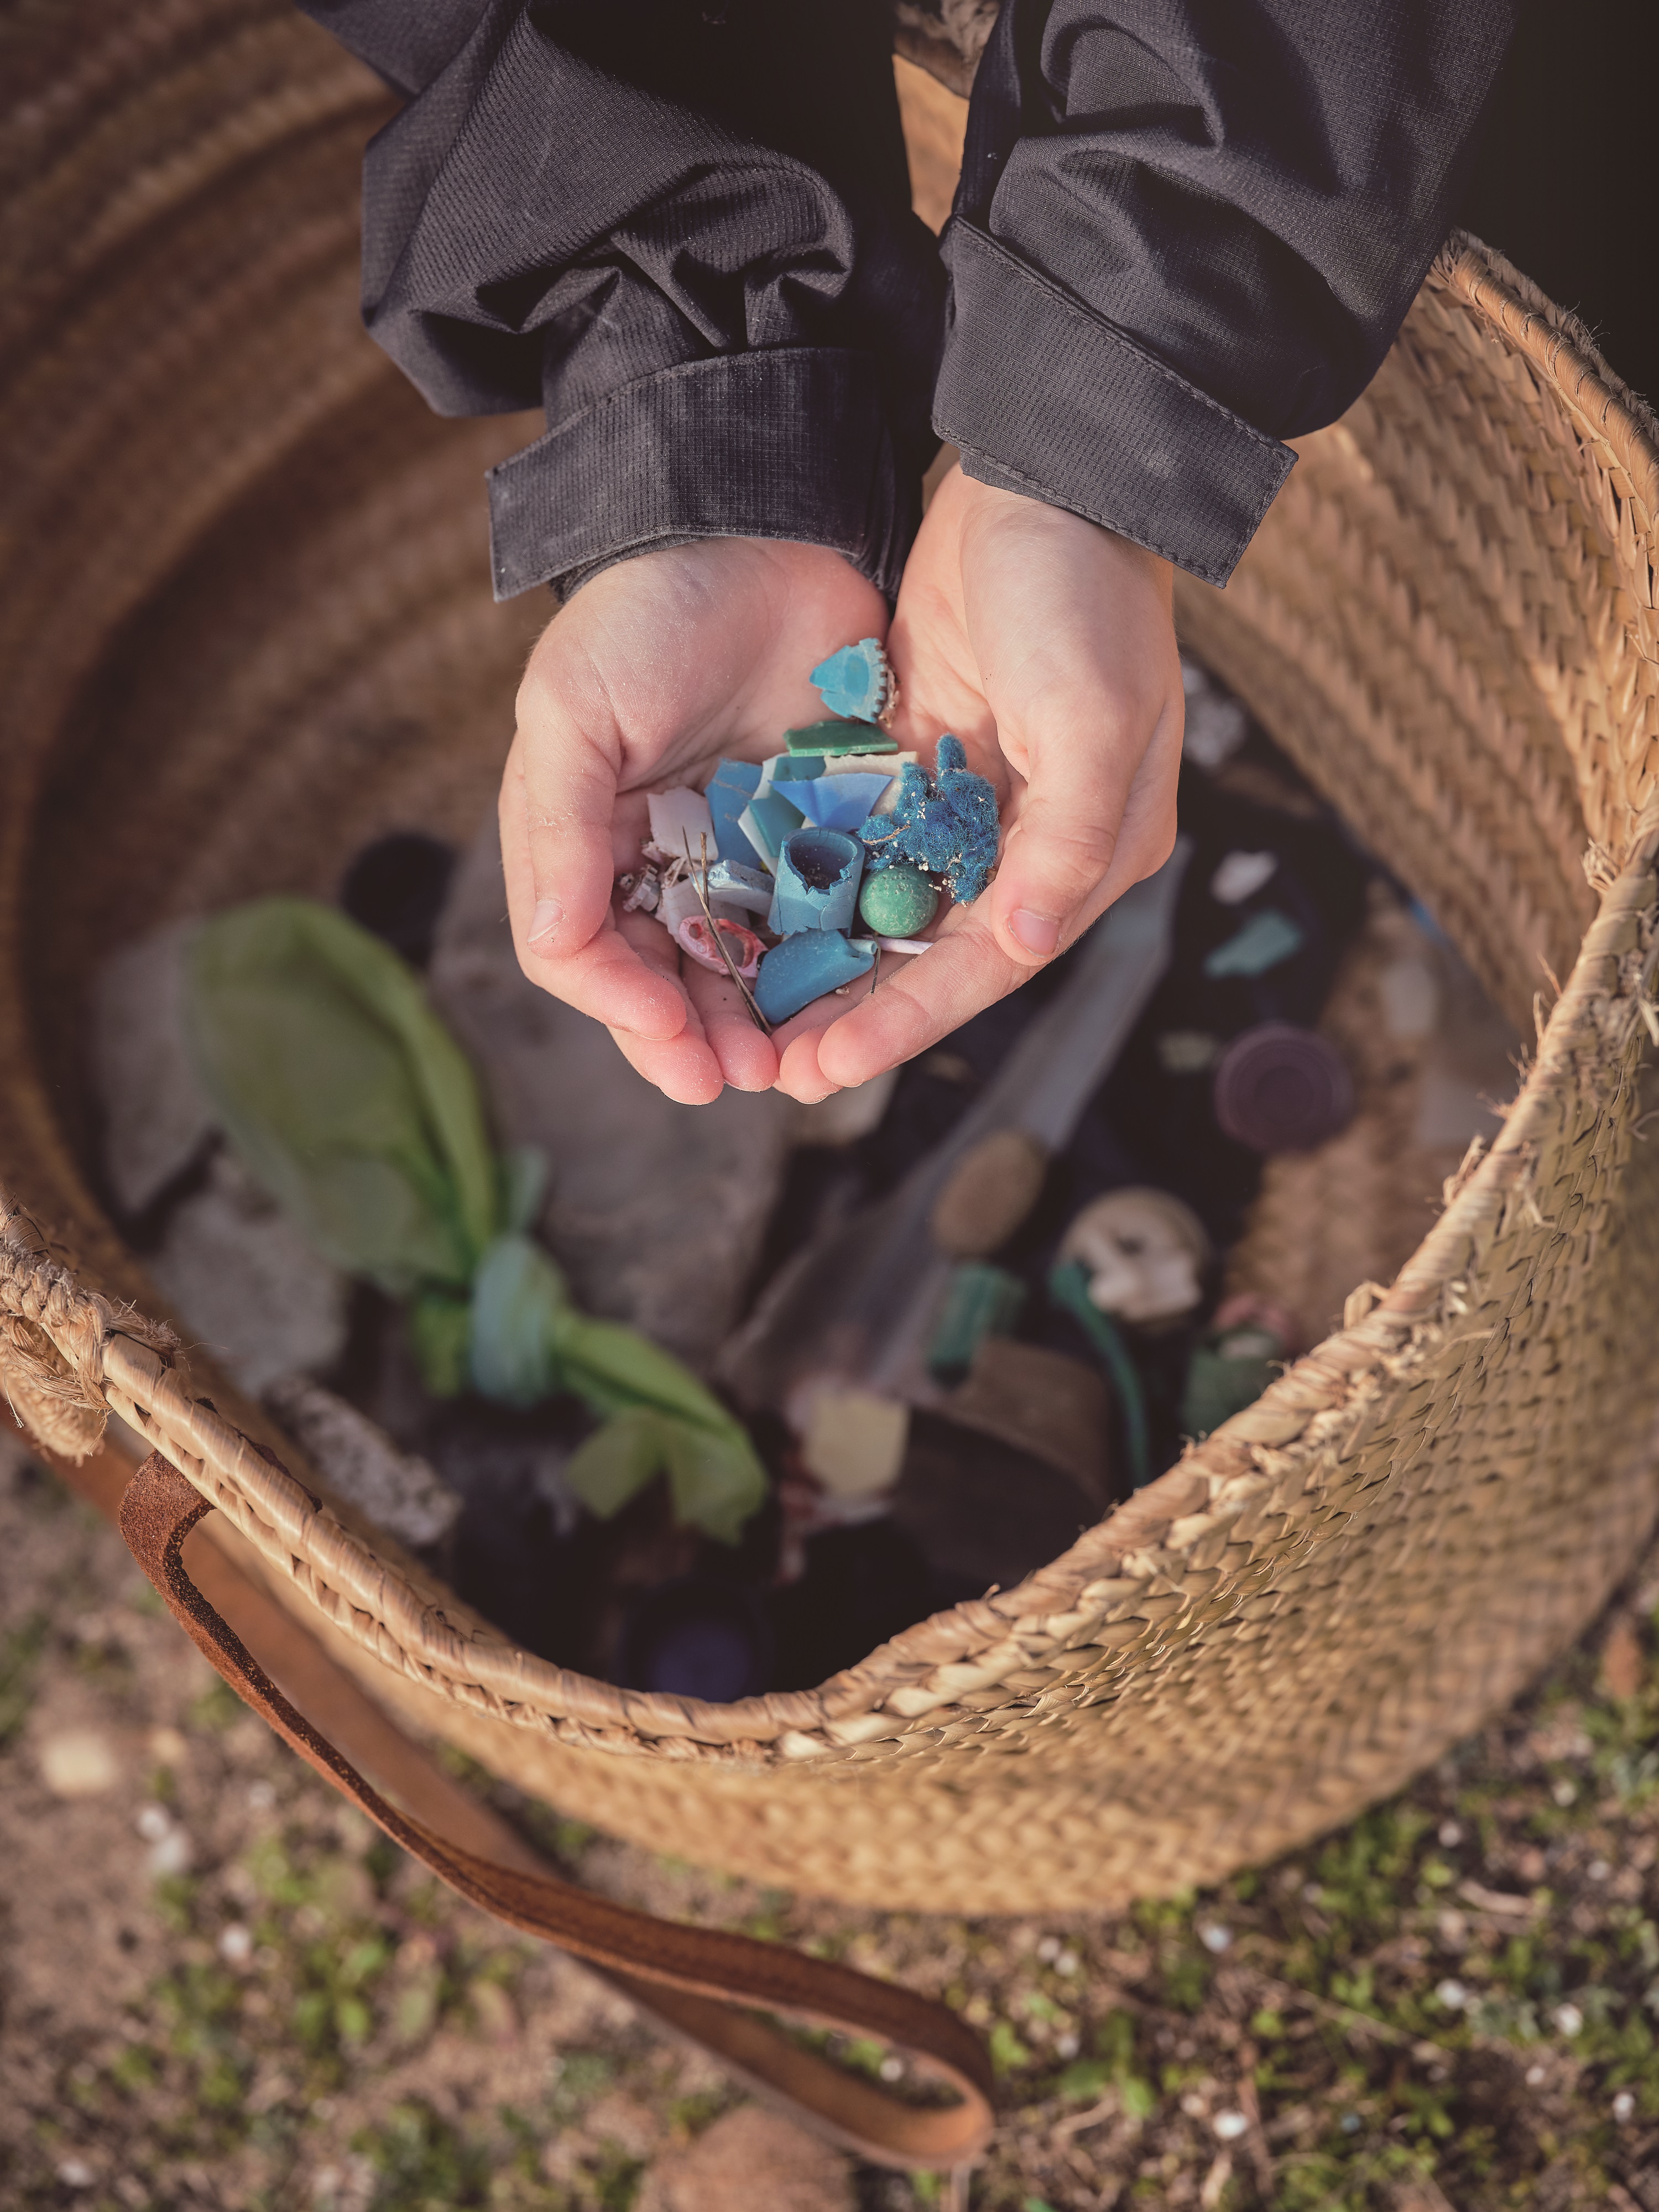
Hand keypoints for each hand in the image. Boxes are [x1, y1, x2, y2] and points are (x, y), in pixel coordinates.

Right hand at [500, 538, 886, 1103]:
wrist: (768, 528)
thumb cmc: (648, 613)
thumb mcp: (576, 712)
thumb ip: (560, 832)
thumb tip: (558, 949)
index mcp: (585, 840)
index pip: (585, 954)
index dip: (622, 1007)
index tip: (671, 1039)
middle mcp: (658, 860)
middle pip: (665, 979)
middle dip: (696, 1038)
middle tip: (738, 1079)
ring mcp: (739, 853)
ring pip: (742, 967)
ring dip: (760, 1024)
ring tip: (789, 1066)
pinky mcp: (815, 835)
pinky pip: (816, 921)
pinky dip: (823, 969)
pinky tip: (843, 1005)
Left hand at [772, 464, 1183, 1099]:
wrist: (1046, 477)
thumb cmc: (1084, 596)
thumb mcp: (1090, 716)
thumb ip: (1064, 840)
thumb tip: (1022, 943)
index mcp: (1092, 848)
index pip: (993, 962)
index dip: (911, 1019)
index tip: (832, 1067)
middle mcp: (1036, 842)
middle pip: (936, 954)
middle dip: (860, 1013)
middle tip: (775, 1072)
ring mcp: (978, 804)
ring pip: (894, 912)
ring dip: (833, 965)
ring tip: (756, 1021)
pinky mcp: (924, 762)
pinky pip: (867, 849)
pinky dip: (821, 891)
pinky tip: (760, 927)